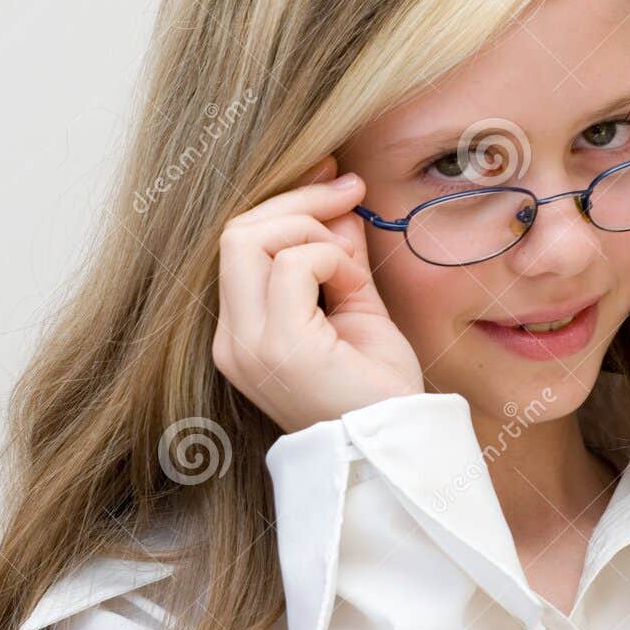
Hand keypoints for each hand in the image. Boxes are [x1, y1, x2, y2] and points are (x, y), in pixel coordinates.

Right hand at [214, 155, 424, 433]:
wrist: (397, 449)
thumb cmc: (378, 390)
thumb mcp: (357, 306)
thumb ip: (339, 255)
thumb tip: (337, 197)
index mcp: (241, 332)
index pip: (238, 243)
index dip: (285, 202)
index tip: (335, 180)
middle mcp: (232, 340)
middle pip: (236, 232)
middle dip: (297, 202)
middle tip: (351, 193)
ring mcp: (248, 346)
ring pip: (250, 239)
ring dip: (313, 232)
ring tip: (351, 267)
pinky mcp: (278, 348)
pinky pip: (292, 265)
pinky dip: (329, 260)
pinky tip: (353, 288)